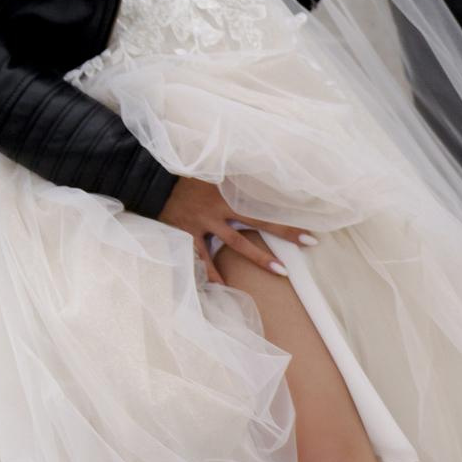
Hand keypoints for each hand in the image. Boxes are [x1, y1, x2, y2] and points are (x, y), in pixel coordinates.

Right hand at [156, 177, 313, 282]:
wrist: (147, 179)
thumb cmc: (183, 176)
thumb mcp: (212, 174)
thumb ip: (235, 180)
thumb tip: (263, 172)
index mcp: (227, 193)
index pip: (264, 206)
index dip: (287, 221)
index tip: (311, 236)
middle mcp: (219, 209)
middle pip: (257, 223)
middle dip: (283, 235)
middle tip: (314, 245)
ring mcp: (203, 222)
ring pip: (235, 244)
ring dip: (258, 258)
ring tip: (279, 272)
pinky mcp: (185, 233)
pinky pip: (201, 258)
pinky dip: (212, 274)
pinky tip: (224, 289)